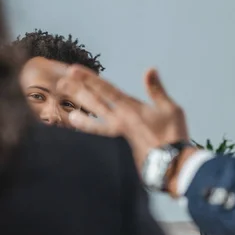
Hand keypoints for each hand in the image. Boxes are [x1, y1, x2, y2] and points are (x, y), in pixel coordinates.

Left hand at [57, 65, 189, 171]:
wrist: (171, 164)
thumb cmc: (173, 135)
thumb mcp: (170, 109)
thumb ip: (156, 90)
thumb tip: (150, 69)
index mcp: (131, 110)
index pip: (107, 90)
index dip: (89, 79)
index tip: (73, 70)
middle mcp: (121, 121)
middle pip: (96, 104)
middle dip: (79, 92)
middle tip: (61, 83)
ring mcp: (120, 135)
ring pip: (96, 123)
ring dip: (82, 117)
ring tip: (70, 116)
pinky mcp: (123, 147)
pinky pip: (104, 137)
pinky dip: (95, 134)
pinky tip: (91, 136)